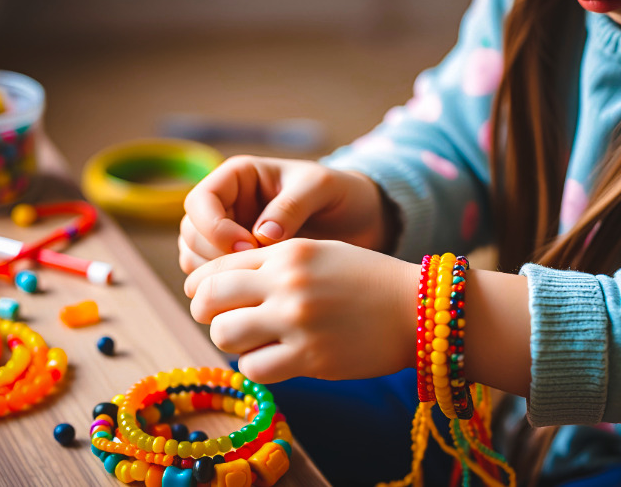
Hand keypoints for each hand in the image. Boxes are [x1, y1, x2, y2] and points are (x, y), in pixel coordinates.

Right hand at [179, 156, 393, 273]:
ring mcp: (228, 235)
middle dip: (215, 256)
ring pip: (196, 259)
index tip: (248, 246)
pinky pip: (217, 280)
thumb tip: (261, 235)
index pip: (199, 201)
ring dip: (219, 276)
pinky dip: (230, 289)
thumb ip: (292, 205)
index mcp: (238, 177)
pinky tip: (263, 292)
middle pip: (191, 234)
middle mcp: (226, 205)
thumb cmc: (341, 194)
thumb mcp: (322, 188)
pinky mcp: (239, 263)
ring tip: (261, 282)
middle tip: (255, 270)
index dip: (214, 227)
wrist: (361, 221)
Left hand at [184, 238, 417, 383]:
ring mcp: (297, 321)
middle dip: (208, 315)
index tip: (210, 301)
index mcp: (286, 252)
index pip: (214, 268)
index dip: (201, 288)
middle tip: (226, 323)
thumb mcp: (318, 253)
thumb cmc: (367, 281)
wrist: (418, 309)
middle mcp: (286, 283)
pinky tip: (278, 359)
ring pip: (225, 336)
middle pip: (207, 301)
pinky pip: (254, 368)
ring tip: (257, 342)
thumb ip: (270, 264)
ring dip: (234, 342)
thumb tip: (218, 289)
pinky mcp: (310, 358)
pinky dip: (259, 366)